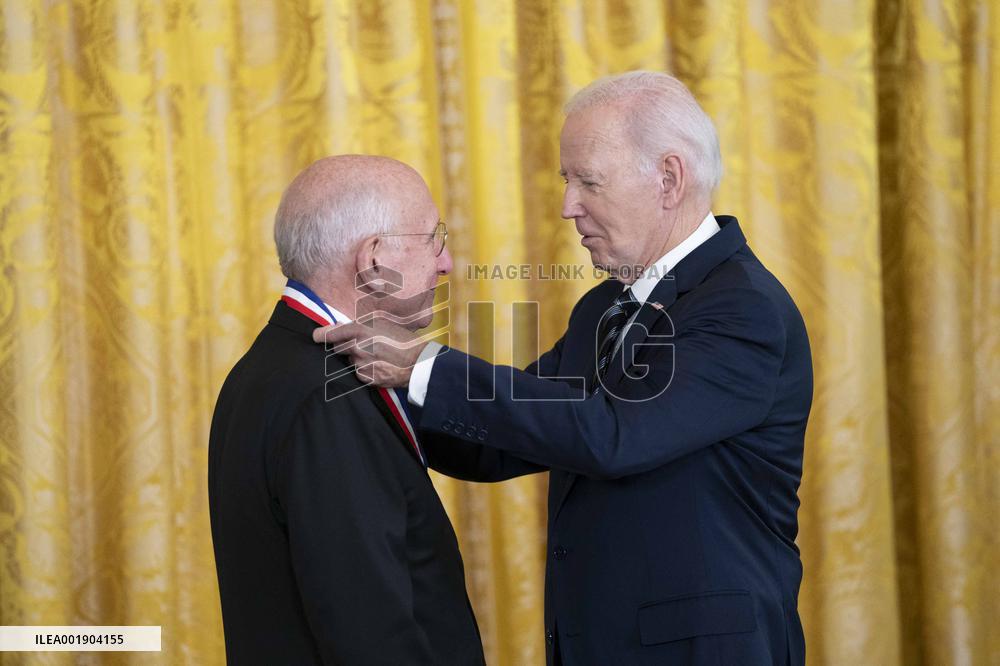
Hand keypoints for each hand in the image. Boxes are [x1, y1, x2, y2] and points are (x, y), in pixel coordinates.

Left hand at [312, 317, 427, 387]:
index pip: (332, 333)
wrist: (419, 363)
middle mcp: (357, 347)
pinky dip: (365, 370)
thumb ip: (362, 324)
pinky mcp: (365, 378)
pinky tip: (378, 366)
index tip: (316, 336)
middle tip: (361, 346)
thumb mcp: (384, 324)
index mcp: (361, 331)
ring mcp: (360, 364)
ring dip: (357, 358)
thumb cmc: (404, 341)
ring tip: (376, 356)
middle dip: (345, 346)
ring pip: (350, 361)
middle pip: (338, 348)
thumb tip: (344, 326)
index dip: (321, 335)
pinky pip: (358, 373)